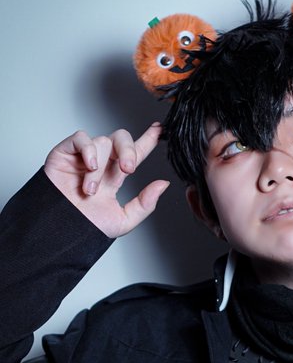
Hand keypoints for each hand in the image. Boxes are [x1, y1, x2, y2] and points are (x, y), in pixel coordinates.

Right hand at [44, 123, 168, 237]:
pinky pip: (81, 138)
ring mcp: (83, 157)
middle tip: (129, 169)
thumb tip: (163, 184)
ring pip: (102, 142)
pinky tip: (89, 167)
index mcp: (114, 176)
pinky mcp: (65, 153)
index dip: (147, 140)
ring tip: (90, 190)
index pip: (134, 153)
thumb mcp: (123, 220)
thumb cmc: (86, 227)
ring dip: (99, 168)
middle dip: (128, 150)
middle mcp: (101, 163)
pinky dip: (88, 150)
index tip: (159, 130)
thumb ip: (145, 204)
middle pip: (121, 139)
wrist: (60, 232)